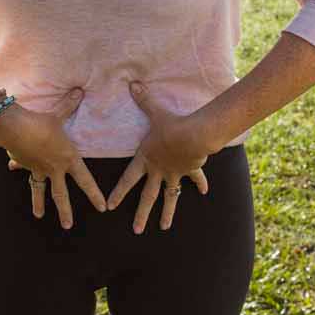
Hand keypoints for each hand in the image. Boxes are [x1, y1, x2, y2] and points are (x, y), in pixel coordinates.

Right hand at [0, 88, 107, 229]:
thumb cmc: (40, 123)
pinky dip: (19, 168)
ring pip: (40, 190)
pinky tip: (13, 167)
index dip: (94, 194)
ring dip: (39, 203)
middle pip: (61, 194)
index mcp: (68, 159)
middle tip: (68, 225)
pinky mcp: (24, 164)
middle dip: (65, 211)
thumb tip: (80, 91)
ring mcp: (38, 169)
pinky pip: (24, 170)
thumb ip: (70, 105)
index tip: (102, 208)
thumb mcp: (58, 114)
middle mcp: (54, 168)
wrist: (14, 128)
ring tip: (39, 215)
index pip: (85, 180)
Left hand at [110, 81, 215, 232]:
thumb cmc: (171, 126)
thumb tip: (132, 84)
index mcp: (145, 160)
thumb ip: (143, 100)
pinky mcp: (189, 171)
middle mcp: (158, 171)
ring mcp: (174, 173)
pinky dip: (199, 184)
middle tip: (137, 230)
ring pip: (169, 197)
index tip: (110, 207)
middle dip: (141, 214)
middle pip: (148, 197)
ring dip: (167, 213)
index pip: (128, 179)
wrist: (194, 136)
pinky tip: (204, 193)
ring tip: (163, 227)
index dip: (118, 193)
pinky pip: (195, 179)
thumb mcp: (155, 112)